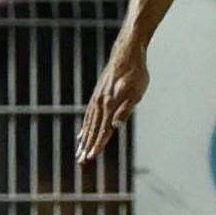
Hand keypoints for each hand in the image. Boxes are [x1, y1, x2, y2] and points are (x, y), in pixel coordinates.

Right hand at [77, 38, 148, 163]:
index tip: (90, 158)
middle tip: (81, 162)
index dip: (97, 144)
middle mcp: (101, 103)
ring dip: (84, 139)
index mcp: (110, 104)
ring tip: (79, 152)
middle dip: (87, 146)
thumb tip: (116, 126)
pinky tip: (82, 134)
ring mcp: (97, 98)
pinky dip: (84, 126)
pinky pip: (88, 114)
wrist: (126, 52)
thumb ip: (126, 109)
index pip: (103, 129)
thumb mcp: (137, 91)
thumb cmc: (136, 72)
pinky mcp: (97, 94)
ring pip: (89, 123)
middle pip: (93, 129)